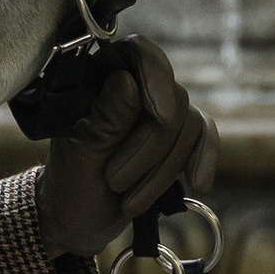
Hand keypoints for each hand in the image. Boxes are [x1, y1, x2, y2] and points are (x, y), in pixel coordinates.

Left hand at [36, 39, 218, 257]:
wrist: (78, 221)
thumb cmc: (70, 182)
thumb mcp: (80, 153)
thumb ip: (106, 118)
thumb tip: (127, 80)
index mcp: (100, 78)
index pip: (136, 52)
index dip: (154, 76)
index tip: (160, 117)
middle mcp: (136, 87)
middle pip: (170, 97)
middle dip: (149, 148)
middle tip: (115, 181)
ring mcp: (160, 112)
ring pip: (188, 124)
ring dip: (163, 169)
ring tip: (129, 201)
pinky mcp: (179, 139)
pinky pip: (205, 138)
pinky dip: (203, 161)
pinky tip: (198, 187)